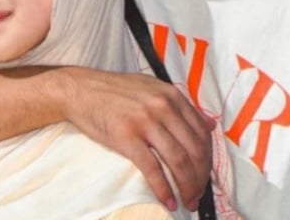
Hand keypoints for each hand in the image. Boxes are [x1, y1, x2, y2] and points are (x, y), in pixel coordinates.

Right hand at [57, 67, 214, 210]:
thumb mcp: (152, 89)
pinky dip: (163, 188)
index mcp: (171, 95)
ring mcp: (145, 121)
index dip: (207, 160)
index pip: (202, 133)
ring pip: (179, 161)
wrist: (80, 90)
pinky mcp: (127, 136)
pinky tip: (168, 200)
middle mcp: (163, 106)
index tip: (204, 176)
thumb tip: (210, 125)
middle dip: (200, 178)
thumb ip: (180, 106)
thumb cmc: (114, 92)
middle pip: (194, 150)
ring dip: (187, 186)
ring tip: (187, 201)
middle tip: (197, 194)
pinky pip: (152, 168)